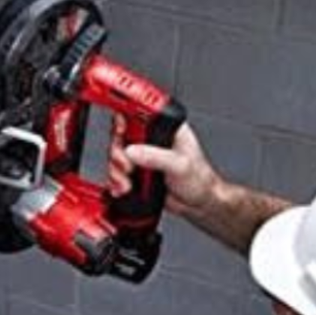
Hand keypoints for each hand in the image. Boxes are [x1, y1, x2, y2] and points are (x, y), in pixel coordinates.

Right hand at [107, 118, 221, 216]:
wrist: (197, 202)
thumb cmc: (198, 179)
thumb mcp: (179, 165)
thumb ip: (155, 157)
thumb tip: (133, 151)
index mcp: (166, 127)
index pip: (141, 112)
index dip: (126, 116)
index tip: (120, 127)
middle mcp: (153, 138)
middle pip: (122, 134)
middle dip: (119, 152)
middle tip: (127, 165)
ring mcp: (143, 155)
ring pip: (117, 155)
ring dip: (118, 171)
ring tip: (128, 183)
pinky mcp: (138, 171)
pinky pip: (118, 172)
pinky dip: (117, 181)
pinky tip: (125, 188)